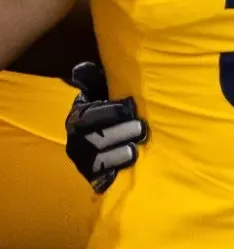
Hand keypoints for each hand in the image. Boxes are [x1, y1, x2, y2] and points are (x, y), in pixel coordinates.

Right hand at [65, 62, 146, 192]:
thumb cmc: (113, 109)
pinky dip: (113, 176)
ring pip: (98, 162)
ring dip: (117, 156)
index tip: (130, 106)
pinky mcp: (97, 179)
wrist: (119, 138)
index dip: (109, 112)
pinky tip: (128, 172)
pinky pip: (102, 180)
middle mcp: (77, 142)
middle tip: (141, 128)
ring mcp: (86, 162)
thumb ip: (95, 80)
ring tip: (135, 150)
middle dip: (118, 133)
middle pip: (93, 140)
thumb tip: (81, 68)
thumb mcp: (104, 91)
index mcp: (78, 119)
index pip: (88, 116)